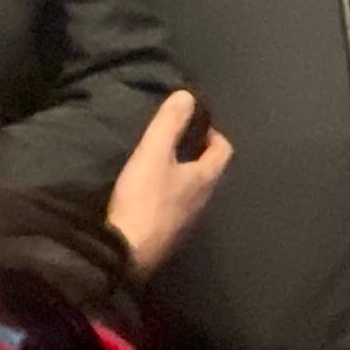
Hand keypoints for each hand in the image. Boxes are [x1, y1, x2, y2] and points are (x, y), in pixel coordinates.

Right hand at [105, 92, 232, 274]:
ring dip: (183, 177)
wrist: (126, 253)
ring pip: (194, 192)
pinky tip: (149, 196)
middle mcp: (205, 202)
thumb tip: (187, 96)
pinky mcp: (172, 237)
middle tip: (174, 142)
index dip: (213, 133)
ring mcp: (190, 223)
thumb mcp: (153, 154)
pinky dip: (170, 197)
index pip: (223, 149)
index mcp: (206, 179)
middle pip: (210, 171)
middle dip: (197, 154)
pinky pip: (178, 210)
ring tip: (160, 166)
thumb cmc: (143, 199)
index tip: (194, 124)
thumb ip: (169, 124)